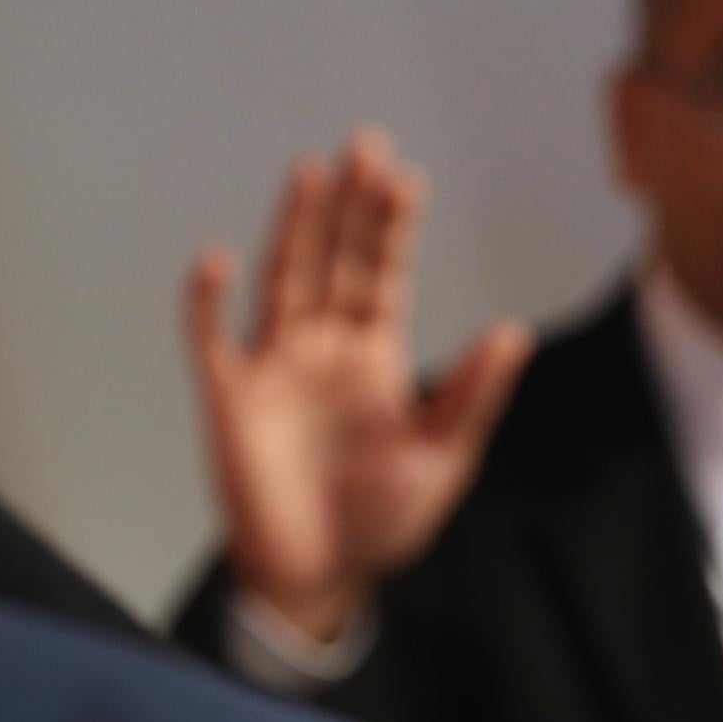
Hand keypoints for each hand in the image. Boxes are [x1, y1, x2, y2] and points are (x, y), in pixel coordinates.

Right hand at [184, 129, 532, 642]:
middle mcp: (324, 348)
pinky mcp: (229, 398)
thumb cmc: (383, 521)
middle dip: (350, 205)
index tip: (405, 176)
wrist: (322, 577)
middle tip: (365, 144)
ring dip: (293, 227)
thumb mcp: (441, 456)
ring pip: (283, 279)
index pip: (385, 275)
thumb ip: (469, 394)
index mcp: (376, 357)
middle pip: (336, 260)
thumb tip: (515, 330)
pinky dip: (207, 301)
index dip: (393, 227)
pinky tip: (215, 259)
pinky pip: (211, 338)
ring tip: (310, 171)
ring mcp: (274, 367)